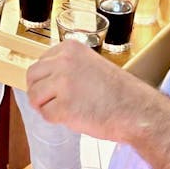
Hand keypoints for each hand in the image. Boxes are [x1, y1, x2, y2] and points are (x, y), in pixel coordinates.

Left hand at [25, 38, 158, 141]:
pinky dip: (56, 120)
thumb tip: (43, 78)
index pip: (41, 62)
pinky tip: (75, 118)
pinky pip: (45, 115)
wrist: (138, 111)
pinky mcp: (64, 106)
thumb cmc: (118, 93)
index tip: (60, 88)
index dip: (46, 79)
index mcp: (70, 48)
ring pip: (34, 95)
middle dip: (39, 91)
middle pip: (32, 76)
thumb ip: (68, 66)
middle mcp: (64, 61)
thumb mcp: (91, 65)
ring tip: (66, 110)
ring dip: (46, 106)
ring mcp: (63, 83)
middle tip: (54, 103)